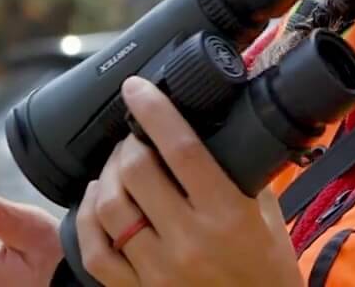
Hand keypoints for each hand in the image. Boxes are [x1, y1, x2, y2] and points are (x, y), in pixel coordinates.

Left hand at [75, 75, 302, 286]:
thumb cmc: (268, 272)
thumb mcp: (268, 217)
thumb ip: (242, 173)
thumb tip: (216, 124)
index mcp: (227, 215)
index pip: (181, 148)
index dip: (153, 110)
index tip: (136, 87)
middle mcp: (190, 242)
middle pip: (136, 171)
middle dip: (129, 142)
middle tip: (135, 136)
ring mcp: (159, 272)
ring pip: (108, 207)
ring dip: (107, 175)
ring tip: (118, 167)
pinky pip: (95, 251)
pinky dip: (87, 219)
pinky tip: (96, 201)